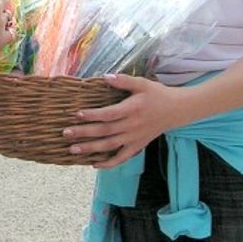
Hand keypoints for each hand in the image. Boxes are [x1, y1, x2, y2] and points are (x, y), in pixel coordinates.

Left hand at [62, 73, 176, 168]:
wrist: (176, 110)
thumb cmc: (157, 94)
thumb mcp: (142, 83)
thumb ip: (123, 80)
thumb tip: (105, 77)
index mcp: (132, 109)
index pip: (109, 114)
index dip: (92, 115)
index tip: (77, 114)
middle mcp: (131, 126)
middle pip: (104, 131)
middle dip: (84, 133)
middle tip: (65, 133)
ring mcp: (134, 138)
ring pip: (109, 146)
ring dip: (90, 149)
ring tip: (73, 149)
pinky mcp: (137, 146)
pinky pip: (122, 158)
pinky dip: (108, 164)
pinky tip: (94, 164)